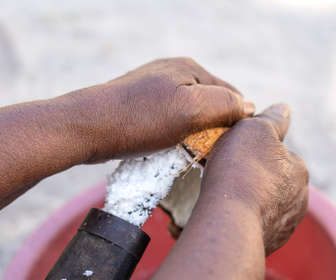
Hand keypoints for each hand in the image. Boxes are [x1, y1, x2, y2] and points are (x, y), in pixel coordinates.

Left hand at [68, 57, 253, 161]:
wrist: (85, 128)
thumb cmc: (138, 119)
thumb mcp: (190, 109)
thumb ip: (225, 104)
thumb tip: (249, 106)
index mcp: (189, 68)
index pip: (231, 94)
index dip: (236, 121)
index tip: (232, 148)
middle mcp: (172, 73)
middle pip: (209, 104)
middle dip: (213, 129)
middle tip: (210, 155)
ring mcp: (154, 88)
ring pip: (188, 114)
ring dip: (193, 135)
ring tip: (190, 155)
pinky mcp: (140, 105)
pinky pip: (169, 121)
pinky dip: (174, 136)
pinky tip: (170, 149)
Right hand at [201, 103, 308, 254]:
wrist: (229, 221)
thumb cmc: (240, 170)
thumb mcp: (254, 130)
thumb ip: (272, 119)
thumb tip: (284, 108)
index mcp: (298, 170)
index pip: (277, 155)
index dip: (253, 151)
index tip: (234, 153)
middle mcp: (298, 198)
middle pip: (270, 180)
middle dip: (252, 176)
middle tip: (225, 175)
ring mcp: (284, 224)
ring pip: (263, 203)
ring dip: (247, 198)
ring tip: (222, 196)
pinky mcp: (268, 242)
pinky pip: (253, 224)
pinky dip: (242, 218)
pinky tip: (225, 214)